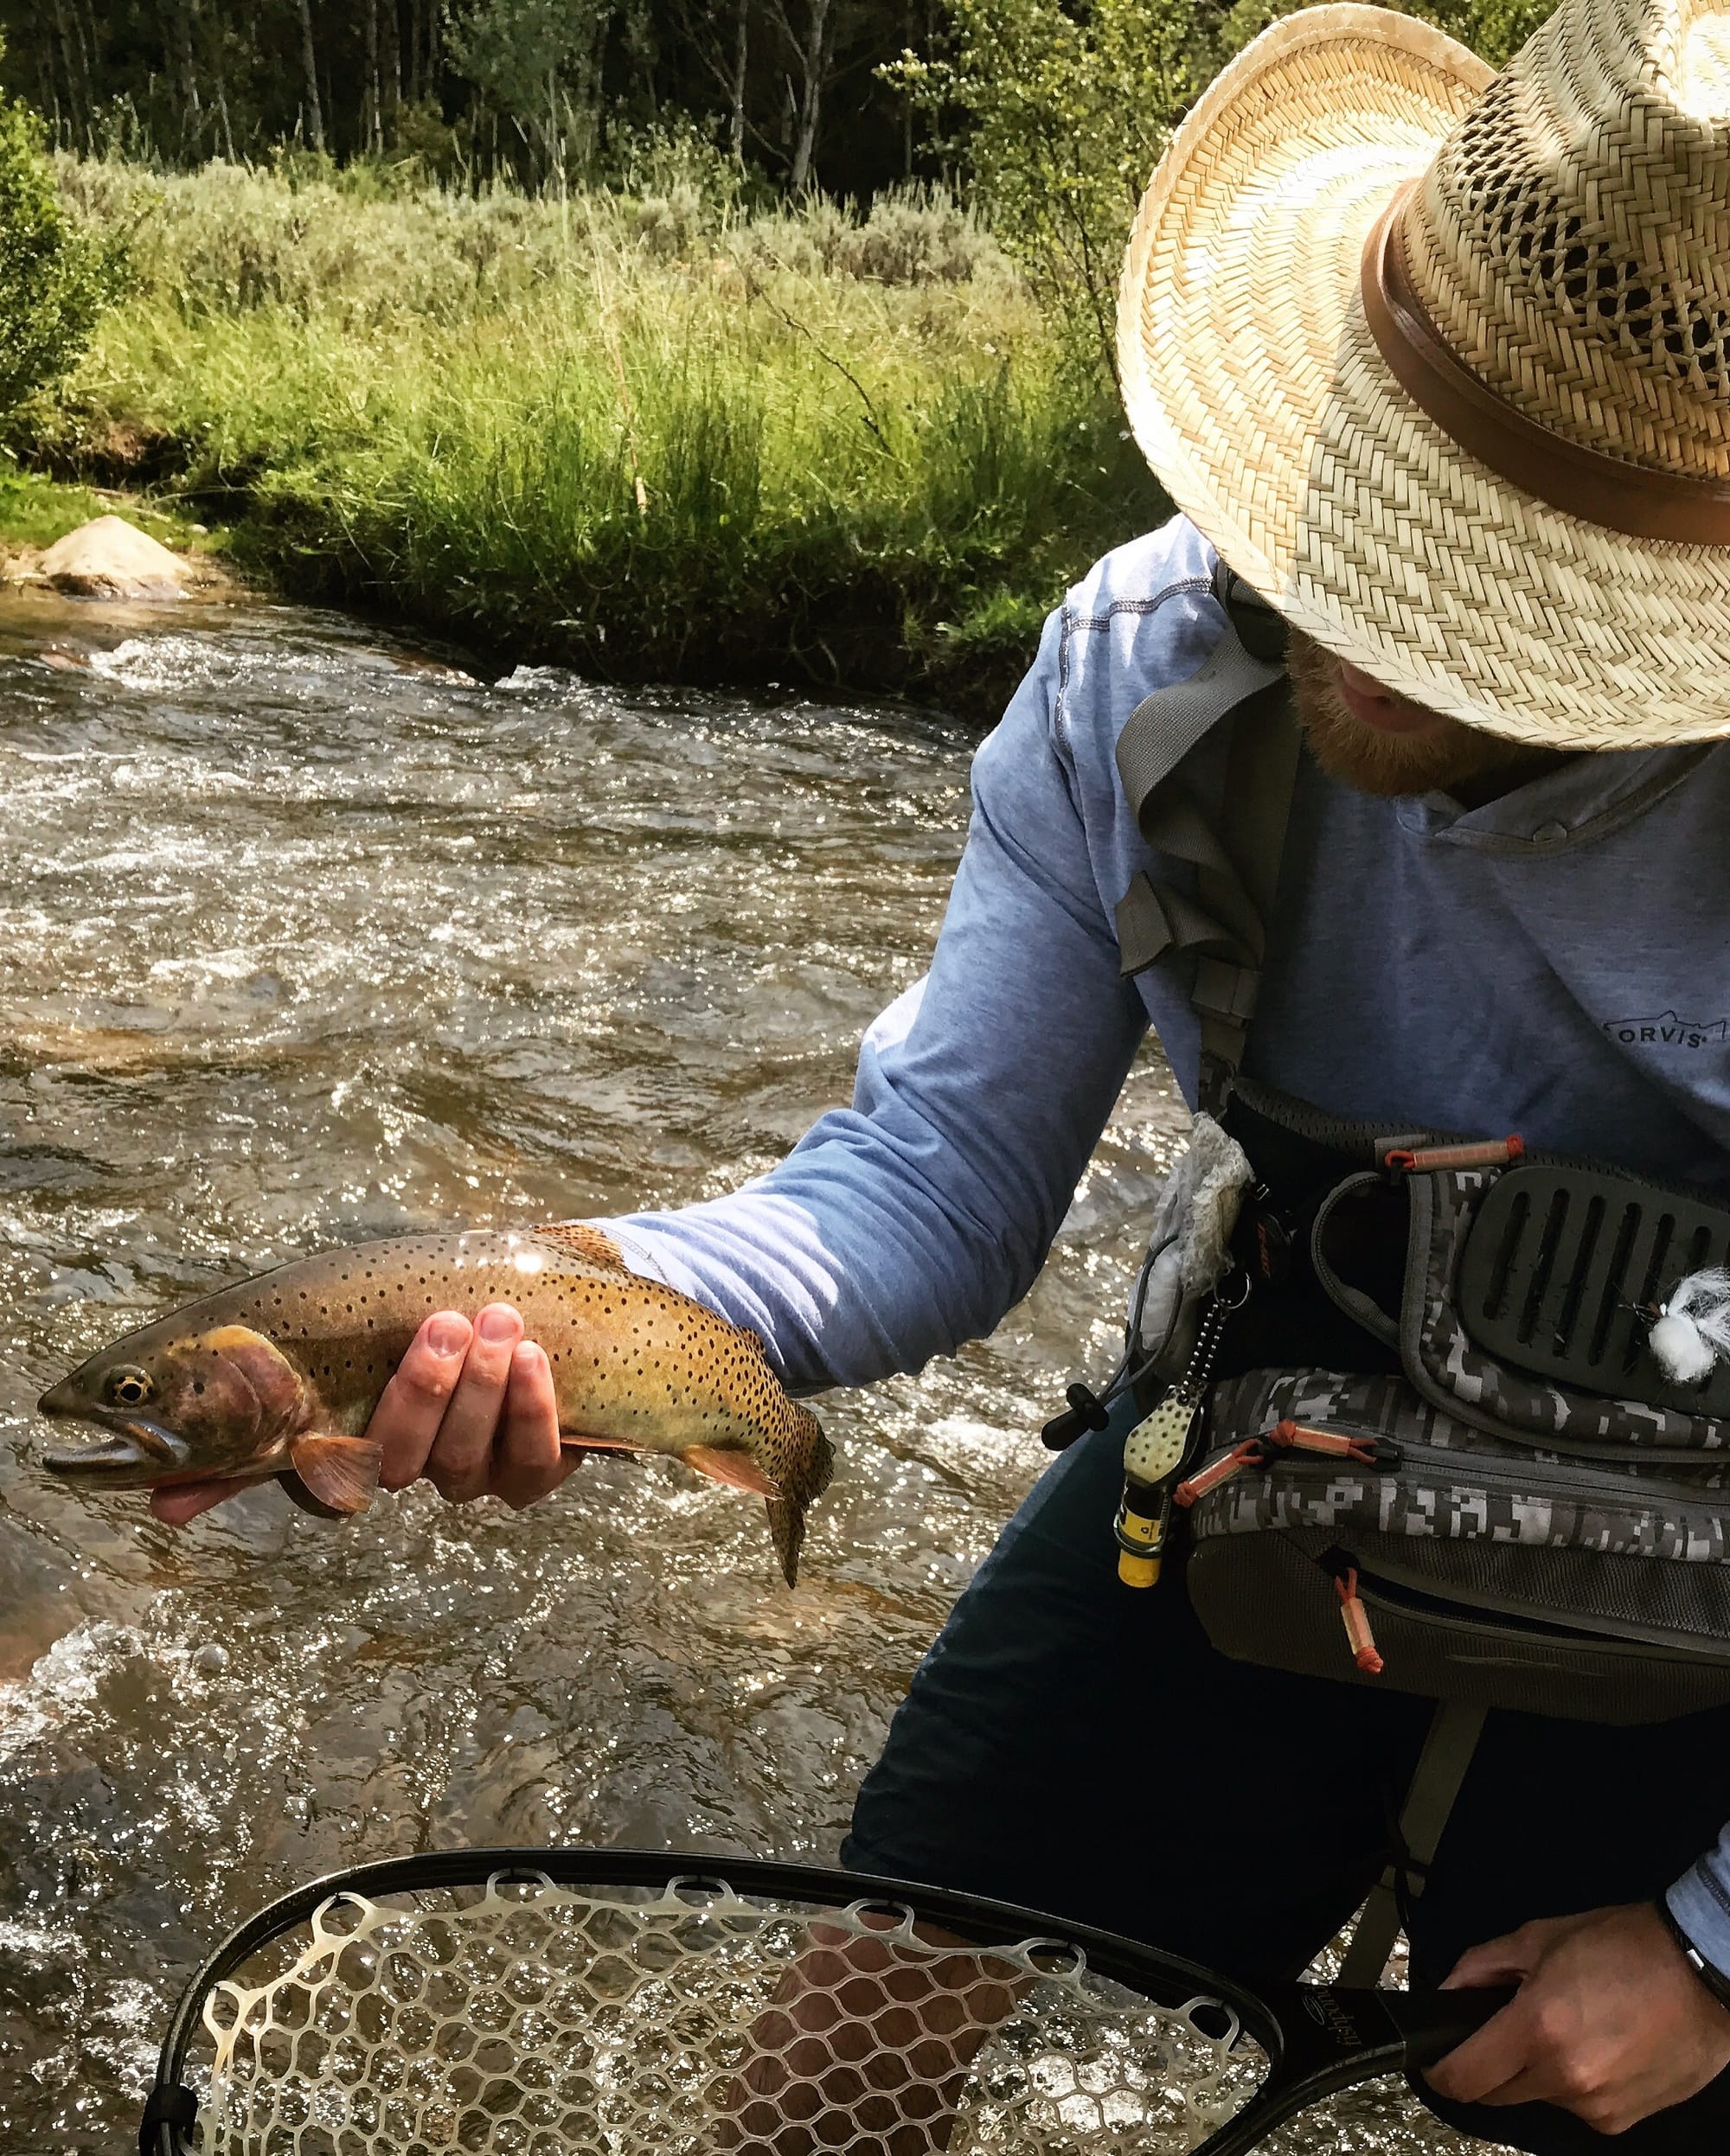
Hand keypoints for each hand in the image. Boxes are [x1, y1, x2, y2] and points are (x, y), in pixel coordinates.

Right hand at [149, 1302, 573, 1522]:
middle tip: (443, 1325)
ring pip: (466, 1459)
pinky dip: (534, 1412)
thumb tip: (158, 1504)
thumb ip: (262, 1411)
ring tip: (496, 1321)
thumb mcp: (340, 1349)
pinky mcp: (532, 1470)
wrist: (517, 1301)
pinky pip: (534, 1463)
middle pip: (404, 1459)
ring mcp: (471, 1473)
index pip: (318, 1479)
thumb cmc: (412, 1328)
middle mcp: (410, 1469)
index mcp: (355, 1451)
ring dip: (484, 1389)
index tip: (297, 1430)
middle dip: (426, 1392)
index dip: (305, 1468)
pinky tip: (533, 1359)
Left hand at [1424, 1902, 1729, 2132]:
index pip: (1464, 2079)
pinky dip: (1574, 2082)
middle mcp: (1565, 2078)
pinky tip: (1598, 2046)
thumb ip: (1480, 1967)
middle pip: (1496, 2093)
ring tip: (1568, 2026)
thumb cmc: (1621, 1945)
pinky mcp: (1623, 2120)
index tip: (1436, 2058)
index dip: (1440, 2071)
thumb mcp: (1538, 1938)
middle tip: (1510, 2025)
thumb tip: (1447, 1993)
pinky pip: (1577, 2106)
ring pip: (1538, 2098)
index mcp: (1537, 2030)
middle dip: (1491, 2064)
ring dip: (1536, 2071)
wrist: (1703, 1970)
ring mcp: (1597, 2106)